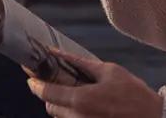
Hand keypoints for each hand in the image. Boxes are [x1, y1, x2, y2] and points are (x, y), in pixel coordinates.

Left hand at [26, 49, 162, 117]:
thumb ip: (81, 63)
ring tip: (77, 92)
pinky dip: (74, 112)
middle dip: (50, 95)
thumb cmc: (134, 94)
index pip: (46, 93)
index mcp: (80, 100)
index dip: (35, 84)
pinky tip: (89, 104)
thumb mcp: (110, 71)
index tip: (31, 76)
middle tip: (57, 82)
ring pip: (61, 116)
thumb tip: (59, 53)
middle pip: (50, 108)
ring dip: (62, 105)